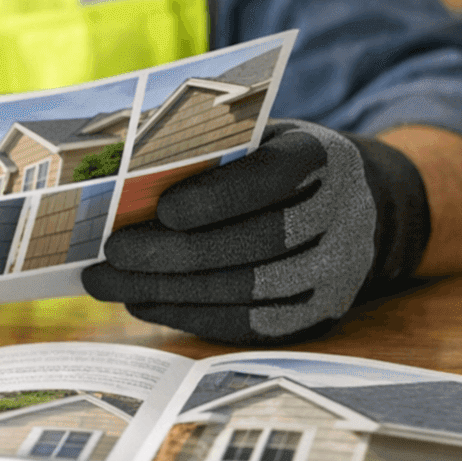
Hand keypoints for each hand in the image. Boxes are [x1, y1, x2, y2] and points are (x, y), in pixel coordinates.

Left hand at [81, 120, 429, 343]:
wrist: (354, 202)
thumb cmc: (274, 160)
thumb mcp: (254, 136)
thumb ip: (204, 147)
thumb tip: (120, 166)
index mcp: (321, 156)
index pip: (272, 177)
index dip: (218, 196)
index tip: (164, 209)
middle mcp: (341, 215)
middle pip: (256, 243)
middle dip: (175, 252)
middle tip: (113, 252)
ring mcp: (336, 270)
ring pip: (247, 291)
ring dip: (168, 290)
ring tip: (107, 283)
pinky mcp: (317, 312)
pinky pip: (248, 324)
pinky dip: (188, 315)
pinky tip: (141, 303)